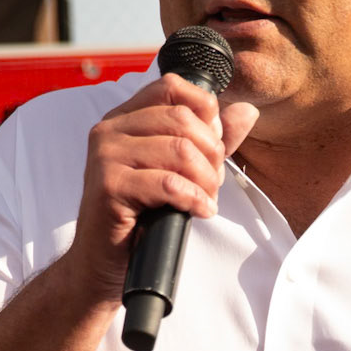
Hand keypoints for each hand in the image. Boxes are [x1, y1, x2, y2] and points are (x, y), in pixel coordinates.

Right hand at [59, 74, 258, 305]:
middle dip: (211, 154)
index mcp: (124, 118)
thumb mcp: (180, 171)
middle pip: (182, 119)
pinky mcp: (109, 186)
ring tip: (206, 199)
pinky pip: (168, 183)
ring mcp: (105, 156)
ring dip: (205, 179)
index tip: (212, 147)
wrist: (104, 263)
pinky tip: (200, 211)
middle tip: (213, 183)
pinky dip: (194, 199)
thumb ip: (212, 140)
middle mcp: (109, 130)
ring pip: (179, 150)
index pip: (172, 87)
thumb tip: (246, 111)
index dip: (205, 112)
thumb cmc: (142, 217)